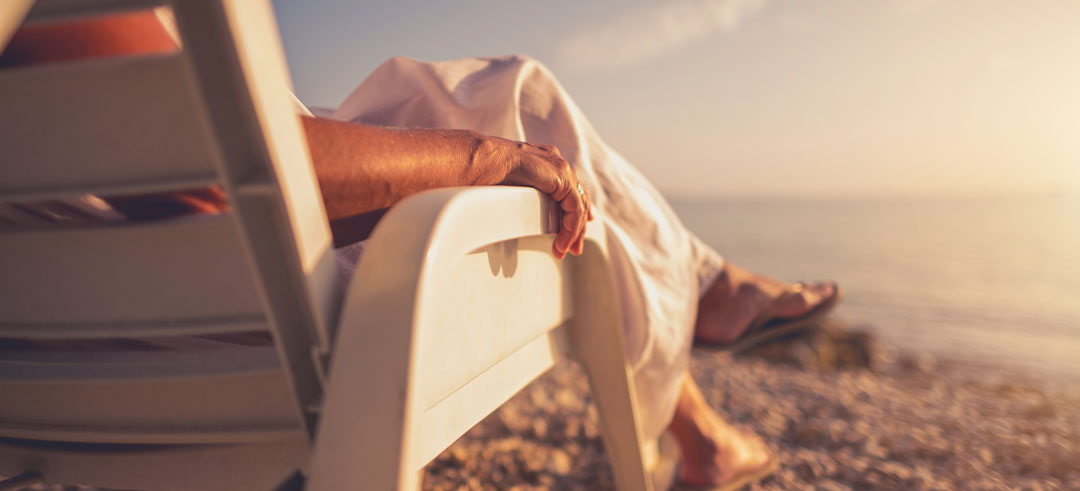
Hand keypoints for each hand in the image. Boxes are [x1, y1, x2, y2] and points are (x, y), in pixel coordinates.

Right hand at [477, 135, 593, 258]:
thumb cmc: (485, 171)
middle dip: (577, 226)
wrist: (484, 160)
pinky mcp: (563, 179)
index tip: (571, 230)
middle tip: (573, 247)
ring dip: (573, 232)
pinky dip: (570, 229)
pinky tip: (562, 243)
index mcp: (544, 161)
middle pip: (577, 198)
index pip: (568, 188)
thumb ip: (522, 196)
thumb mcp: (509, 187)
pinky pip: (575, 209)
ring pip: (578, 206)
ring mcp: (561, 168)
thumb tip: (515, 211)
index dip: (572, 210)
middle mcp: (556, 163)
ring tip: (565, 250)